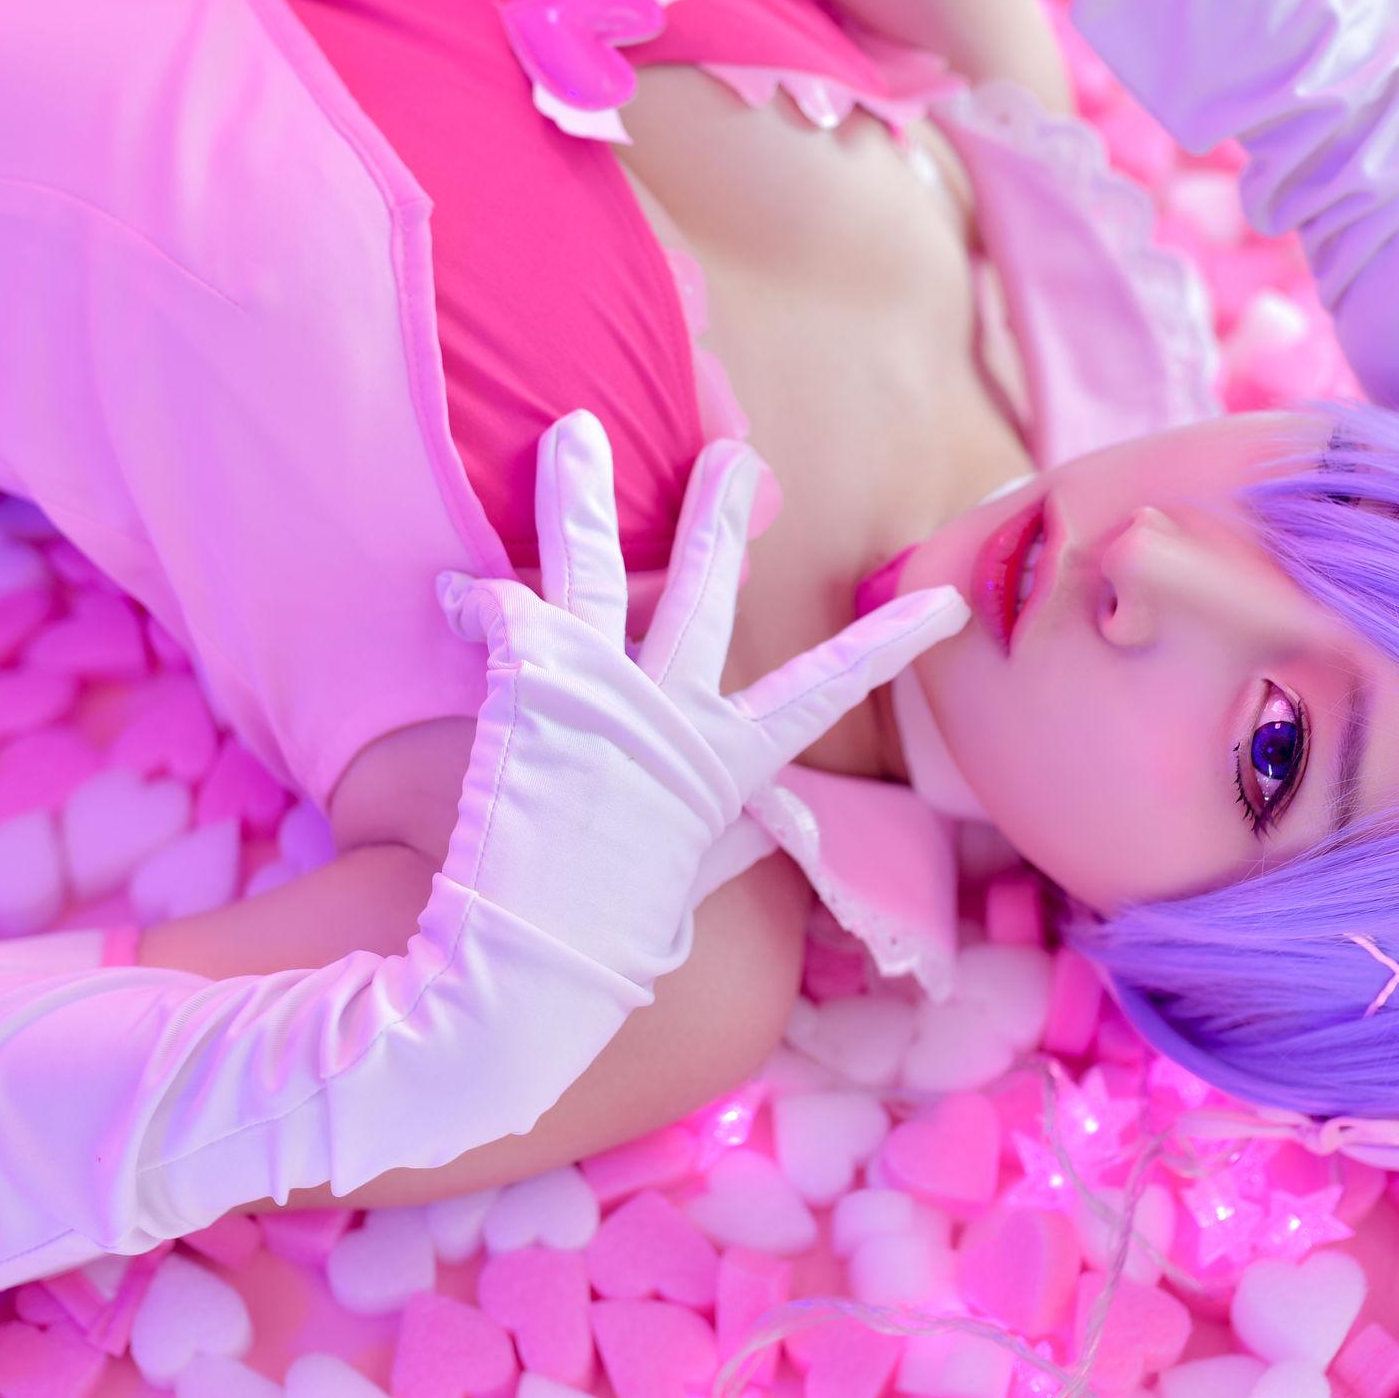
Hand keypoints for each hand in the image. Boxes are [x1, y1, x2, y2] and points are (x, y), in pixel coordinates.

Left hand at [433, 410, 971, 976]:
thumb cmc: (606, 938)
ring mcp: (609, 695)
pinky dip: (471, 600)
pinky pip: (502, 613)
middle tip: (731, 456)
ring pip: (594, 572)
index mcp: (725, 764)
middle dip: (717, 519)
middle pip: (706, 596)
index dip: (889, 643)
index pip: (827, 693)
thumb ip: (726, 841)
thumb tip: (771, 829)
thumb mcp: (686, 882)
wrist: (529, 967)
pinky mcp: (540, 687)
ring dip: (580, 496)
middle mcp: (674, 716)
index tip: (949, 601)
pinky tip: (449, 592)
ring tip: (573, 430)